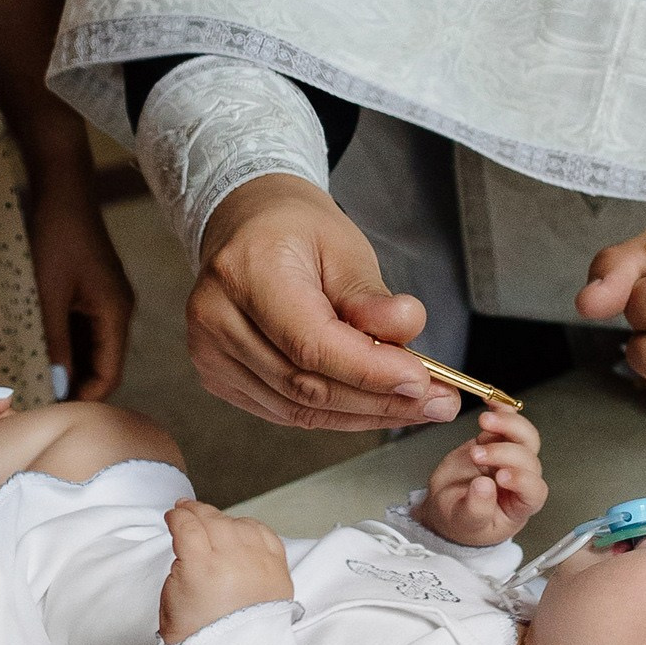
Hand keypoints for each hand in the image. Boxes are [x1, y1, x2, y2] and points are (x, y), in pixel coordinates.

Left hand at [26, 153, 134, 400]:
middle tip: (40, 405)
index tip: (52, 414)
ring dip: (72, 370)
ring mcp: (108, 303)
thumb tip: (59, 385)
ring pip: (94, 351)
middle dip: (77, 388)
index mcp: (115, 313)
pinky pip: (86, 333)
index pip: (108, 375)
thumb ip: (56, 342)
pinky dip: (69, 349)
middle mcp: (119, 311)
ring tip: (38, 386)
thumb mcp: (49, 294)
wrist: (62, 189)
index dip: (84, 399)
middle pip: (104, 366)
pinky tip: (43, 356)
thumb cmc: (55, 235)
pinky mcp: (95, 294)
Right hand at [159, 498, 295, 644]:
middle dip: (196, 512)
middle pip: (214, 520)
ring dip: (223, 519)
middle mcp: (235, 561)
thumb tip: (191, 543)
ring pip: (240, 524)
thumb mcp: (172, 599)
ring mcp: (260, 564)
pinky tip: (239, 529)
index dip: (177, 517)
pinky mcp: (278, 571)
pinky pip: (265, 535)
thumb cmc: (199, 638)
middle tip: (186, 510)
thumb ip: (181, 563)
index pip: (188, 526)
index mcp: (202, 568)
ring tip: (212, 520)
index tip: (172, 516)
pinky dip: (250, 528)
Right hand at [189, 176, 458, 434]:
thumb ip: (372, 297)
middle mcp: (217, 316)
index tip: (422, 380)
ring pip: (297, 409)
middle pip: (305, 384)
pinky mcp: (217, 377)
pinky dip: (335, 414)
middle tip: (436, 403)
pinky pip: (284, 412)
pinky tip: (372, 404)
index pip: (311, 342)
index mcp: (247, 271)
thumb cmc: (296, 232)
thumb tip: (406, 332)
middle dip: (379, 401)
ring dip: (363, 415)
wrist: (249, 228)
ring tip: (415, 406)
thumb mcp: (345, 248)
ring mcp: (209, 352)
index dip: (370, 371)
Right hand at [419, 407, 545, 546]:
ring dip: (508, 424)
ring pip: (524, 435)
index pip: (534, 490)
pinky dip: (501, 409)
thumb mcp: (465, 522)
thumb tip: (484, 486)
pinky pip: (507, 421)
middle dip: (503, 452)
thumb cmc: (462, 520)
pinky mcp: (497, 441)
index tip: (501, 477)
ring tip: (485, 421)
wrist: (448, 505)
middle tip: (477, 454)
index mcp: (521, 504)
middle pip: (528, 458)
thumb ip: (476, 508)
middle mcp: (522, 478)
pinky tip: (491, 402)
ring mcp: (511, 457)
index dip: (522, 480)